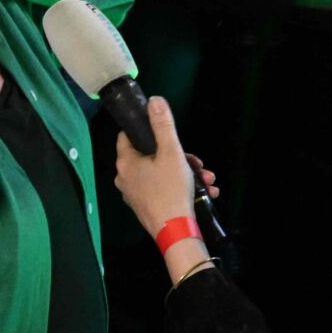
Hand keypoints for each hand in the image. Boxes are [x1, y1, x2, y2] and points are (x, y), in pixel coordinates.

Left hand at [111, 96, 219, 234]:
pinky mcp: (146, 207)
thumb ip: (163, 125)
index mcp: (125, 162)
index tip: (167, 134)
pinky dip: (182, 188)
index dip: (146, 130)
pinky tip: (205, 192)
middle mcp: (125, 178)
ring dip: (186, 173)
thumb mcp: (171, 153)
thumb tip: (154, 100)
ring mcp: (134, 194)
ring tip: (207, 179)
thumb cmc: (170, 189)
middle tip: (198, 163)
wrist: (175, 232)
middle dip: (180, 157)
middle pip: (151, 156)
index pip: (127, 136)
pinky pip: (163, 190)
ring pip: (161, 174)